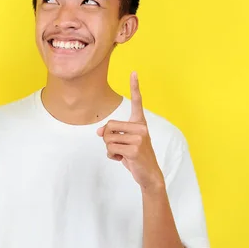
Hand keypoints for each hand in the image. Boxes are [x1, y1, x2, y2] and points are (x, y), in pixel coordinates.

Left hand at [97, 72, 163, 190]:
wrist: (149, 174)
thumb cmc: (135, 156)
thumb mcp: (122, 142)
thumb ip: (111, 133)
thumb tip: (99, 132)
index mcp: (140, 123)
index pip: (137, 102)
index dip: (135, 87)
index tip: (133, 72)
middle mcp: (141, 127)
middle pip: (110, 126)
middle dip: (108, 139)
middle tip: (120, 147)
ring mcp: (139, 138)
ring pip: (108, 138)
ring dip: (110, 149)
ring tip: (123, 154)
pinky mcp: (134, 149)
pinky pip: (110, 148)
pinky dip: (112, 156)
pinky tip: (124, 159)